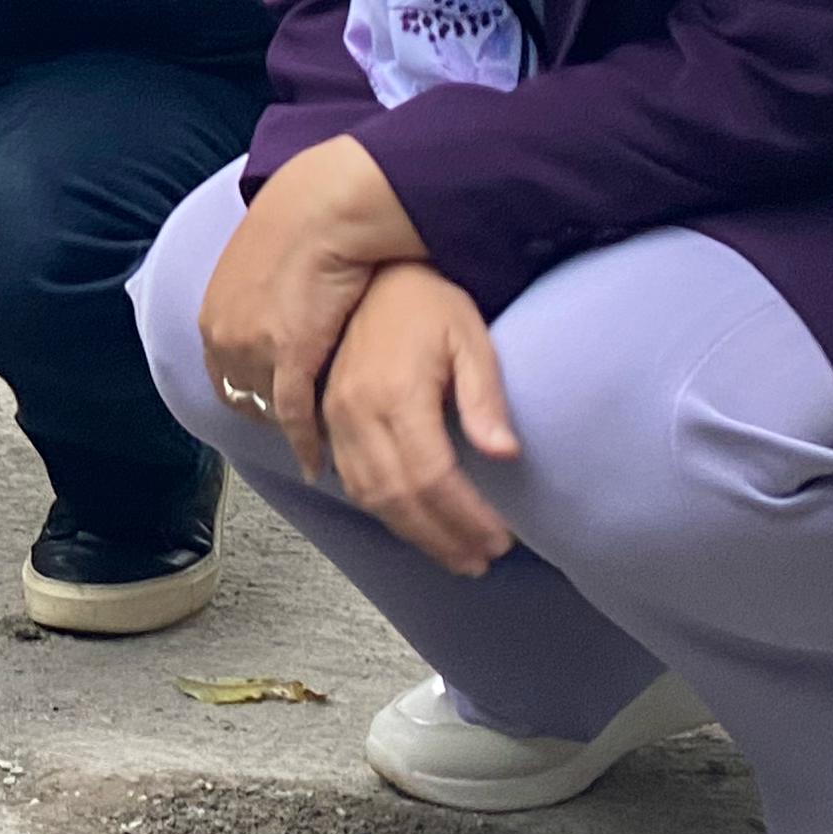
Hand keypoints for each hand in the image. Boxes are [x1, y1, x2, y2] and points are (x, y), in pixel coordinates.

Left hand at [195, 133, 423, 459]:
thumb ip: (254, 300)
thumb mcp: (257, 266)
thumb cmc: (301, 226)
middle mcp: (223, 337)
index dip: (250, 394)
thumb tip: (270, 318)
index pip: (223, 376)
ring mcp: (252, 350)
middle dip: (271, 412)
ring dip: (295, 424)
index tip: (272, 405)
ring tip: (322, 435)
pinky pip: (294, 416)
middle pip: (246, 398)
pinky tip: (318, 461)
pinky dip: (307, 443)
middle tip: (303, 423)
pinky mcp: (289, 357)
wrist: (323, 210)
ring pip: (273, 408)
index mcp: (212, 315)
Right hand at [311, 262, 519, 573]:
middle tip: (480, 560)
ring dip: (413, 533)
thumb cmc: (429, 302)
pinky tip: (411, 524)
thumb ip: (484, 398)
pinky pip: (350, 479)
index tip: (502, 538)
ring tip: (454, 556)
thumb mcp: (470, 339)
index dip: (467, 517)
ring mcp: (336, 417)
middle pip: (400, 497)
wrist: (373, 273)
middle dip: (443, 537)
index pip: (434, 477)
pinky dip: (382, 510)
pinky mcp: (326, 417)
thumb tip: (505, 455)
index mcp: (395, 394)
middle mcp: (357, 412)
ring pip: (371, 496)